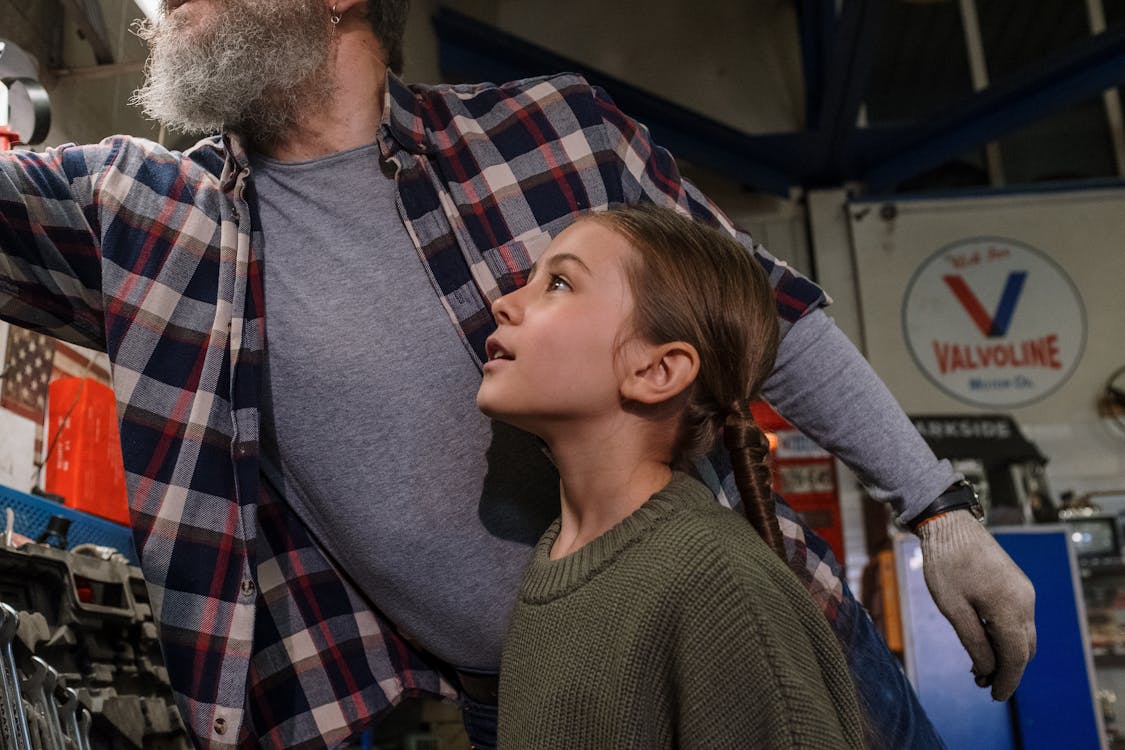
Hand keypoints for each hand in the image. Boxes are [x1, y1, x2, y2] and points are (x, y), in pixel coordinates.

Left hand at [918, 509, 1035, 699]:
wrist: (950, 525)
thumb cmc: (945, 564)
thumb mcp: (952, 608)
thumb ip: (973, 641)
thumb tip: (987, 671)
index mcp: (1010, 608)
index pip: (1016, 657)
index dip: (1007, 681)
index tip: (995, 697)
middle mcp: (1025, 601)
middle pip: (1024, 649)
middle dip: (1007, 670)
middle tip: (981, 683)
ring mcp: (1025, 592)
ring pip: (1024, 635)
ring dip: (1007, 653)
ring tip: (980, 665)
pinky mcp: (1019, 585)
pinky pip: (1019, 619)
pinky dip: (1007, 636)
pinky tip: (985, 640)